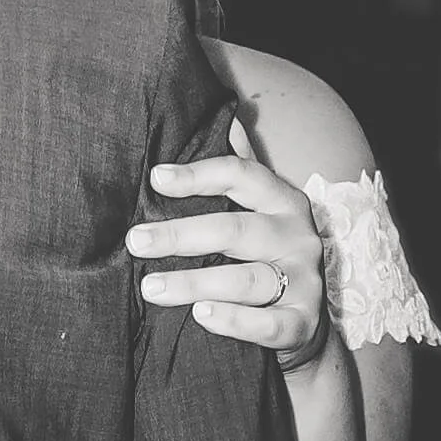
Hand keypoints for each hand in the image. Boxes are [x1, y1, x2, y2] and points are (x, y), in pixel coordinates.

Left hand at [126, 153, 327, 372]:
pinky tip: (200, 316)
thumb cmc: (266, 257)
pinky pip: (268, 324)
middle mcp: (298, 236)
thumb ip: (240, 171)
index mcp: (283, 201)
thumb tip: (223, 116)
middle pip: (237, 230)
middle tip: (136, 241)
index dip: (198, 175)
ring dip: (195, 283)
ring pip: (247, 280)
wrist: (303, 324)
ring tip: (151, 288)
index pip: (242, 176)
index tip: (155, 178)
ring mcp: (305, 281)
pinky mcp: (303, 323)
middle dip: (181, 235)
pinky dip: (234, 321)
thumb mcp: (258, 211)